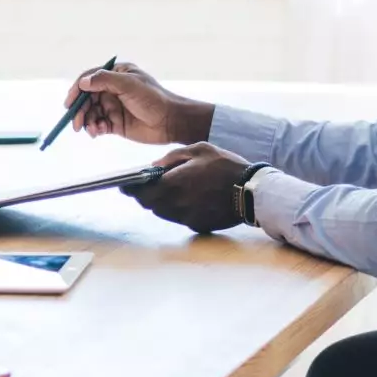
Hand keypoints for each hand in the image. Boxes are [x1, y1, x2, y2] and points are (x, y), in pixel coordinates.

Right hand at [64, 63, 214, 145]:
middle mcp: (112, 90)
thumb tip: (83, 82)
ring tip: (92, 130)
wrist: (171, 122)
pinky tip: (98, 132)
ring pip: (90, 113)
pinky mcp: (115, 123)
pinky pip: (98, 125)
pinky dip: (94, 129)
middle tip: (76, 124)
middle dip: (79, 110)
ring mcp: (113, 107)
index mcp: (116, 75)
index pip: (89, 79)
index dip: (77, 90)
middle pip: (87, 98)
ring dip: (87, 121)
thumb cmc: (154, 99)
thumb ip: (105, 80)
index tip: (70, 103)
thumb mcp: (129, 84)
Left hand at [126, 143, 251, 234]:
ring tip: (166, 191)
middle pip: (150, 204)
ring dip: (160, 203)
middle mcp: (176, 205)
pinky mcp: (197, 226)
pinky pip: (179, 218)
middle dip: (145, 195)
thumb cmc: (226, 166)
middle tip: (145, 186)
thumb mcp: (199, 150)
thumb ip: (172, 158)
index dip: (130, 189)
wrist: (252, 192)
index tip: (124, 185)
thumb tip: (154, 166)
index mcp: (173, 184)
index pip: (141, 191)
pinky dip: (177, 209)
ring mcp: (186, 218)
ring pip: (163, 213)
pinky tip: (186, 199)